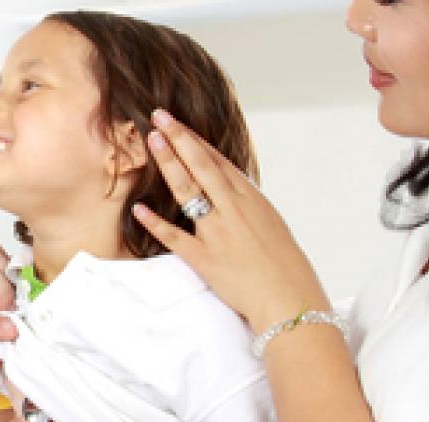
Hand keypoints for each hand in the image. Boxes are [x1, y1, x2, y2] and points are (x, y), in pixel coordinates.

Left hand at [131, 109, 330, 332]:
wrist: (290, 299)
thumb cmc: (286, 266)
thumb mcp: (271, 224)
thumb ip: (246, 205)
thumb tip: (229, 190)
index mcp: (252, 199)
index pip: (218, 161)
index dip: (195, 140)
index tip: (177, 123)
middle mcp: (234, 209)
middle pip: (201, 165)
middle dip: (178, 138)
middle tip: (158, 116)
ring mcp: (218, 232)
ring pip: (188, 190)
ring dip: (168, 163)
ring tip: (152, 142)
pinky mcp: (204, 258)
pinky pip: (174, 236)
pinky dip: (154, 222)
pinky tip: (138, 208)